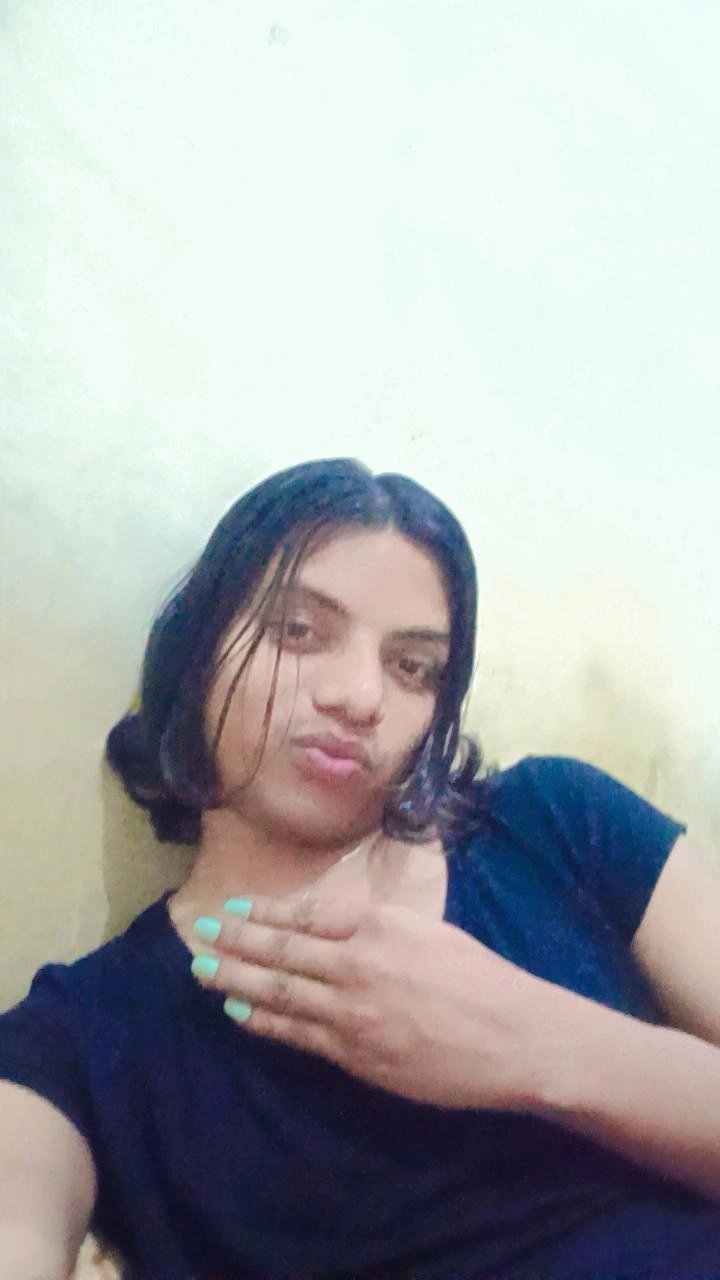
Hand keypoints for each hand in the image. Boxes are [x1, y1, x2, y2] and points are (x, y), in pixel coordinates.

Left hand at [191, 893, 566, 1110]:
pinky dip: (263, 1022)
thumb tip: (333, 928)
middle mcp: (357, 962)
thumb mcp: (428, 931)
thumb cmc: (479, 978)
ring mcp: (353, 1010)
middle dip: (235, 939)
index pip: (305, 915)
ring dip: (236, 977)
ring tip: (202, 969)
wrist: (514, 1035)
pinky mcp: (356, 1053)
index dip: (263, 912)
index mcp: (378, 924)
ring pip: (280, 990)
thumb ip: (377, 928)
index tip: (232, 906)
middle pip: (281, 949)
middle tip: (198, 931)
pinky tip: (238, 1012)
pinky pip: (297, 1034)